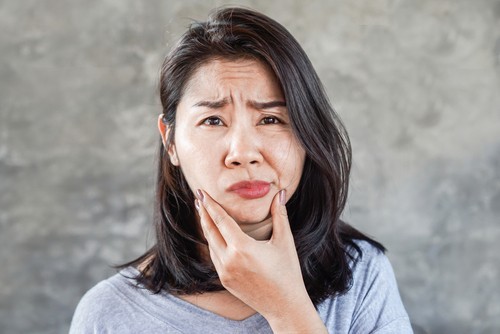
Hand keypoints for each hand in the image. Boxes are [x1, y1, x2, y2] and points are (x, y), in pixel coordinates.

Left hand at [195, 189, 326, 332]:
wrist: (284, 305)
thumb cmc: (287, 272)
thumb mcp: (284, 241)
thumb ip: (279, 215)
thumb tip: (280, 193)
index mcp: (242, 248)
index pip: (221, 220)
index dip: (210, 205)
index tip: (202, 193)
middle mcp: (229, 260)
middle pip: (210, 231)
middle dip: (203, 213)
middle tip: (199, 198)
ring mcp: (225, 272)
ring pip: (210, 244)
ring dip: (206, 228)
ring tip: (204, 214)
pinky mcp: (225, 281)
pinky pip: (215, 257)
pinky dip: (212, 243)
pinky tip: (214, 236)